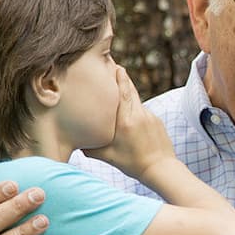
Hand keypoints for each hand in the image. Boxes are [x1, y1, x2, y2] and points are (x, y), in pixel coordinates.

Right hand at [85, 66, 176, 182]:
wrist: (161, 169)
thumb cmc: (132, 164)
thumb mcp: (107, 157)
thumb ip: (90, 148)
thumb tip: (74, 141)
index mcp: (125, 121)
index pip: (123, 93)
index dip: (120, 78)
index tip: (116, 65)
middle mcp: (139, 115)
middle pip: (130, 90)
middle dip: (122, 78)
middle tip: (114, 66)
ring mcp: (150, 116)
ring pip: (136, 100)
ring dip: (128, 93)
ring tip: (118, 86)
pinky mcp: (156, 120)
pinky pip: (143, 110)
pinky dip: (135, 108)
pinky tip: (129, 112)